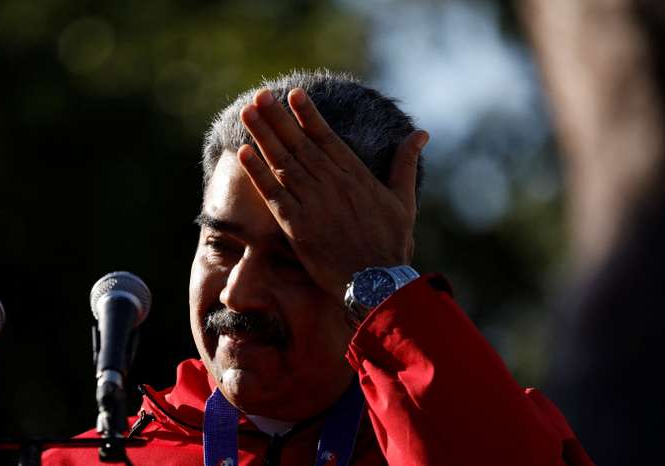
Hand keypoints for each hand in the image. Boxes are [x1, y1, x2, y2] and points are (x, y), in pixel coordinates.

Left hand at [237, 88, 428, 303]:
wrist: (377, 284)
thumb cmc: (392, 244)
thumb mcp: (405, 200)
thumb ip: (406, 164)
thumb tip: (421, 134)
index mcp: (356, 176)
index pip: (327, 137)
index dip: (308, 114)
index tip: (294, 94)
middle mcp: (333, 184)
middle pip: (299, 144)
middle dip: (278, 117)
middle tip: (260, 95)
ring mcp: (314, 204)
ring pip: (283, 162)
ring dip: (264, 136)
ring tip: (248, 112)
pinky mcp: (298, 226)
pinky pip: (273, 194)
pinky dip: (258, 172)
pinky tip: (244, 153)